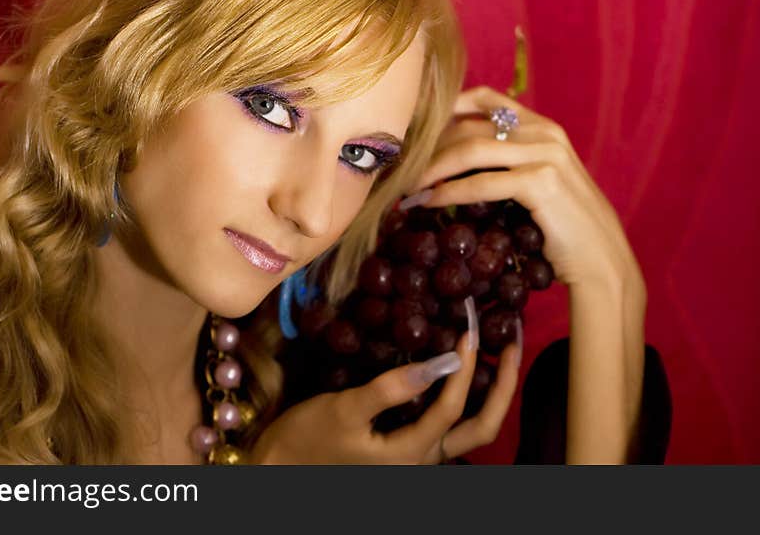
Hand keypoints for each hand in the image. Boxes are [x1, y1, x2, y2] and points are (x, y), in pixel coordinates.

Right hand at [250, 332, 520, 463]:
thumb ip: (393, 387)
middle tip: (511, 341)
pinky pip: (450, 422)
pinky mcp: (408, 445)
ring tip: (498, 351)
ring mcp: (419, 454)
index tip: (468, 327)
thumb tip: (446, 361)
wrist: (282, 465)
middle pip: (483, 427)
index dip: (465, 367)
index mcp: (411, 454)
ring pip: (472, 428)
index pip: (452, 408)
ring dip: (490, 390)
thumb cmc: (309, 438)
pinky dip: (466, 394)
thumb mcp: (345, 409)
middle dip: (503, 384)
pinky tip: (461, 366)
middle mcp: (425, 459)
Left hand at [409, 86, 642, 291]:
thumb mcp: (536, 182)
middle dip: (429, 147)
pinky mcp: (542, 182)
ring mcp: (546, 154)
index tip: (415, 130)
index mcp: (542, 126)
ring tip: (405, 187)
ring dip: (430, 170)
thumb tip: (450, 159)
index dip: (446, 109)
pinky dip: (447, 193)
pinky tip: (427, 203)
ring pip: (470, 150)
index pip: (485, 97)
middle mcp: (545, 132)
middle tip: (401, 168)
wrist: (600, 261)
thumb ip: (505, 162)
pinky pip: (480, 183)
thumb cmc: (563, 227)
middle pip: (469, 126)